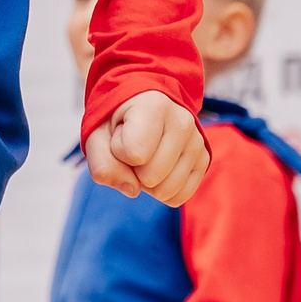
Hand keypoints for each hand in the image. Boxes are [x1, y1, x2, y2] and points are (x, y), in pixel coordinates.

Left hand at [86, 90, 208, 205]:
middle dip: (133, 169)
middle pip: (151, 176)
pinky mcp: (204, 159)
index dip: (118, 151)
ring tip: (147, 155)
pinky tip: (159, 169)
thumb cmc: (117, 122)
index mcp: (154, 105)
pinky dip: (163, 191)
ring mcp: (197, 141)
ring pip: (167, 190)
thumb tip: (132, 190)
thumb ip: (102, 164)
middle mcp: (183, 121)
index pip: (134, 154)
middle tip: (133, 146)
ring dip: (148, 183)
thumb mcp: (96, 136)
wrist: (141, 107)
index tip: (121, 133)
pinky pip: (180, 195)